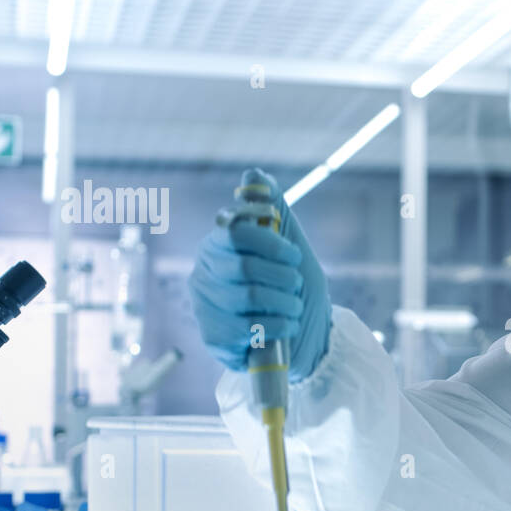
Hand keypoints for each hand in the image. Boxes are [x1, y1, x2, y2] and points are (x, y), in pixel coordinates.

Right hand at [188, 168, 330, 381]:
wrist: (304, 337)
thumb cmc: (292, 288)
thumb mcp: (290, 247)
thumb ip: (274, 212)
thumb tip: (254, 173)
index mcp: (219, 244)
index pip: (235, 231)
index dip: (270, 241)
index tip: (293, 254)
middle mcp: (205, 272)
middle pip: (244, 267)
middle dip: (282, 276)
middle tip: (296, 283)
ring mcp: (206, 306)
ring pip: (247, 297)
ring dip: (284, 302)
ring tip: (295, 305)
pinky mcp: (214, 337)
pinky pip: (248, 328)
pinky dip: (278, 325)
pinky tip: (287, 324)